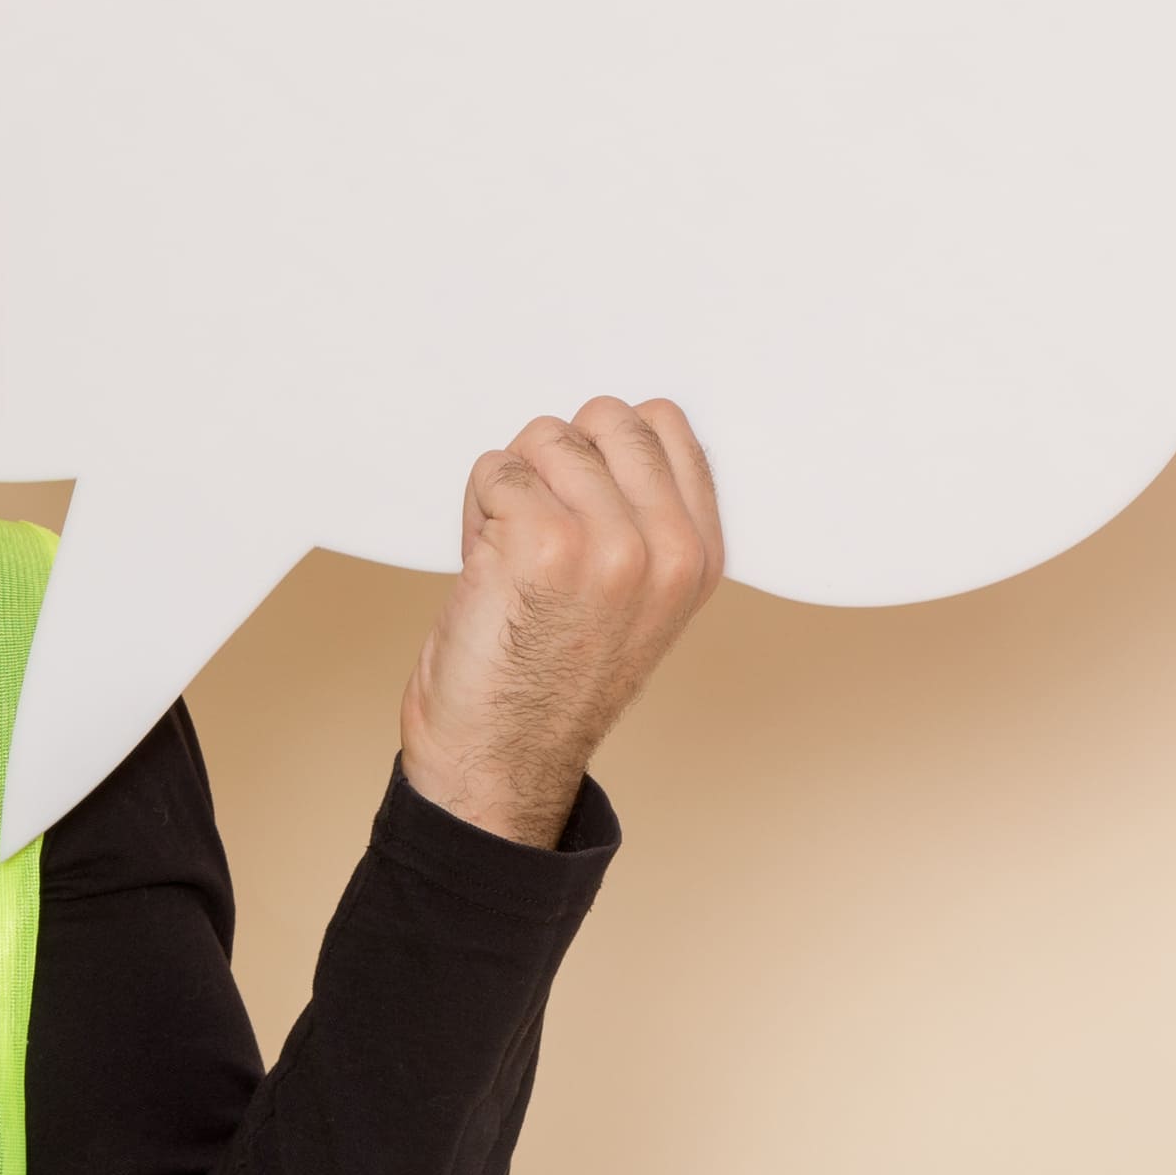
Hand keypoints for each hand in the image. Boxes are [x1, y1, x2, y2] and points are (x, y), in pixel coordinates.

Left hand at [399, 397, 726, 846]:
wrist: (501, 757)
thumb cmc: (551, 679)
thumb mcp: (639, 599)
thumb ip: (646, 517)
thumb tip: (614, 431)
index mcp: (699, 555)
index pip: (665, 423)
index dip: (605, 449)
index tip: (584, 501)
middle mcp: (667, 547)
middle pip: (604, 417)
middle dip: (557, 461)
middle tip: (540, 534)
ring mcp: (609, 542)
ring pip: (543, 438)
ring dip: (511, 490)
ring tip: (513, 560)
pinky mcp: (543, 541)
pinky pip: (494, 470)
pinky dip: (476, 513)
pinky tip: (488, 570)